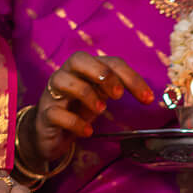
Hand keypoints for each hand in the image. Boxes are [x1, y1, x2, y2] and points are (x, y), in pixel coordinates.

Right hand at [28, 52, 156, 165]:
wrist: (50, 134)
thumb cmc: (77, 110)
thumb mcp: (100, 96)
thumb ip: (117, 89)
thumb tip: (147, 95)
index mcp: (84, 69)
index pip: (110, 62)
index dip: (131, 77)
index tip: (148, 99)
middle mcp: (66, 75)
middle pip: (79, 59)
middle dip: (102, 74)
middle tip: (119, 95)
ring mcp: (52, 94)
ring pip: (62, 80)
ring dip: (86, 94)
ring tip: (101, 110)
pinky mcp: (45, 114)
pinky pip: (56, 112)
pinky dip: (74, 122)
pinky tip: (87, 131)